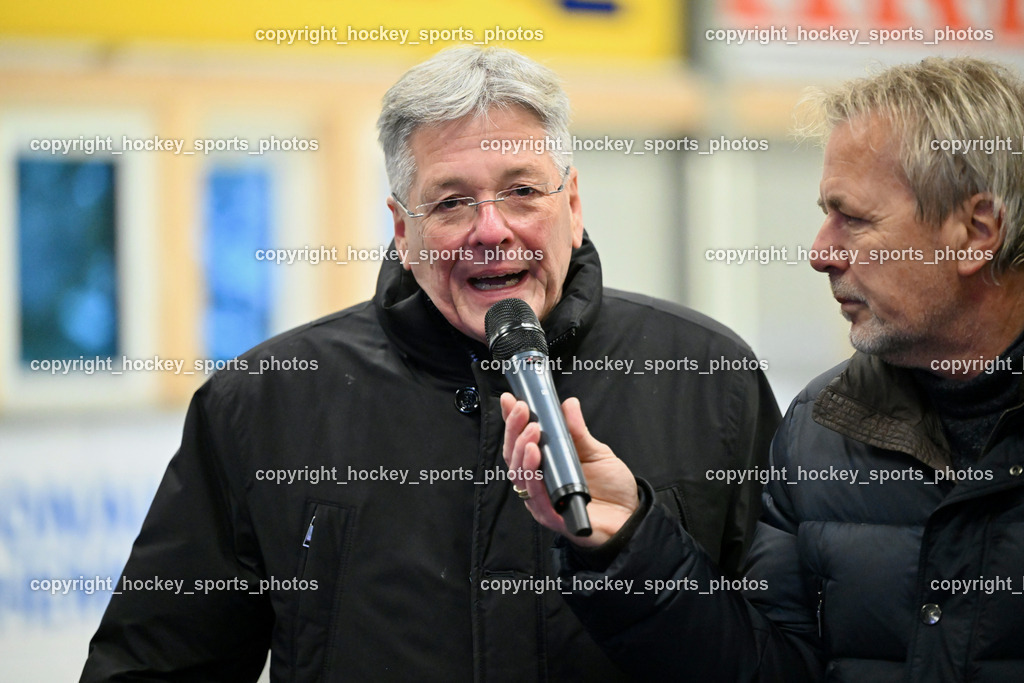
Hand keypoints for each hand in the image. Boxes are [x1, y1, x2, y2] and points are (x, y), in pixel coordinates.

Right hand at [500, 392, 639, 546]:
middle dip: (515, 431)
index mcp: (545, 464)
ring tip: (532, 433)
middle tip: (525, 412)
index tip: (510, 400)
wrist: (630, 517)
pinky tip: (535, 461)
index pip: (520, 441)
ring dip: (522, 451)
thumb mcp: (596, 452)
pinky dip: (533, 480)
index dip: (511, 421)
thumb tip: (569, 404)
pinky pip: (536, 500)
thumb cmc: (611, 488)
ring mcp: (543, 500)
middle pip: (514, 456)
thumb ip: (579, 431)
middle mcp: (539, 482)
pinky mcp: (552, 517)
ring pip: (520, 476)